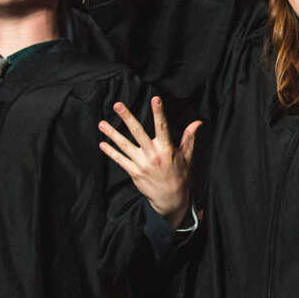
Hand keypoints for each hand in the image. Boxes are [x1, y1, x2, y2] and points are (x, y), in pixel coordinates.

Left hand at [99, 97, 200, 226]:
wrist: (171, 199)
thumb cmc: (181, 176)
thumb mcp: (187, 156)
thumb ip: (189, 138)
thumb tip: (197, 123)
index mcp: (166, 148)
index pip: (162, 126)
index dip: (159, 112)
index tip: (155, 99)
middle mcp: (152, 154)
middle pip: (138, 132)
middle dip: (127, 117)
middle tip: (117, 105)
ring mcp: (141, 163)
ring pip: (124, 145)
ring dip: (112, 134)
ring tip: (101, 123)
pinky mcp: (134, 172)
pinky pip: (120, 160)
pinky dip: (110, 152)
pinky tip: (102, 144)